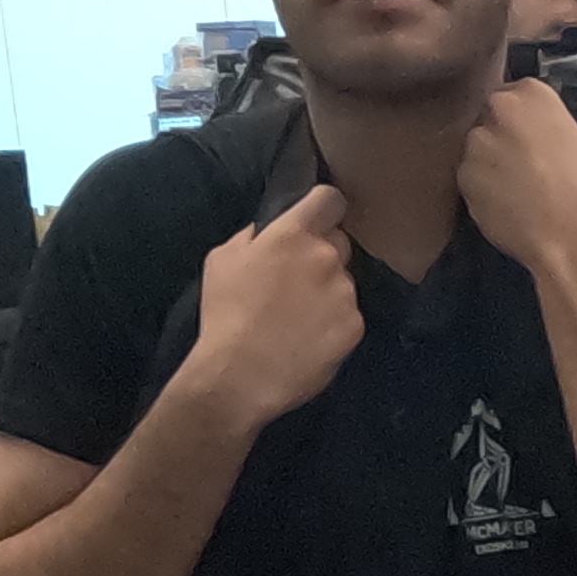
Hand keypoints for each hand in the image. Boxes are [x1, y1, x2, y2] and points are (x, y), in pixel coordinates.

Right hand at [184, 182, 365, 424]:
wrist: (240, 376)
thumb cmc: (225, 314)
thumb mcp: (222, 259)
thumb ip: (253, 236)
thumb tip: (269, 231)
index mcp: (294, 234)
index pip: (329, 199)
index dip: (323, 208)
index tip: (316, 220)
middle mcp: (326, 257)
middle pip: (339, 242)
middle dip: (323, 255)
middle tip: (297, 282)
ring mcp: (345, 292)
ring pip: (344, 282)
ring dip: (328, 292)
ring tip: (299, 320)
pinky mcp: (354, 326)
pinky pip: (348, 316)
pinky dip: (334, 324)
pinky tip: (308, 340)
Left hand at [459, 77, 576, 272]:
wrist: (569, 233)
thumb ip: (569, 134)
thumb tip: (566, 144)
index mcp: (532, 94)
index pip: (517, 95)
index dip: (524, 121)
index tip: (532, 137)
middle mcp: (499, 110)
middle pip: (491, 119)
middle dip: (503, 138)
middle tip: (523, 164)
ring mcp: (476, 143)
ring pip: (477, 150)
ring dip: (490, 165)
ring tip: (514, 190)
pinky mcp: (463, 176)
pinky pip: (470, 181)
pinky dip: (482, 192)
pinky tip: (504, 206)